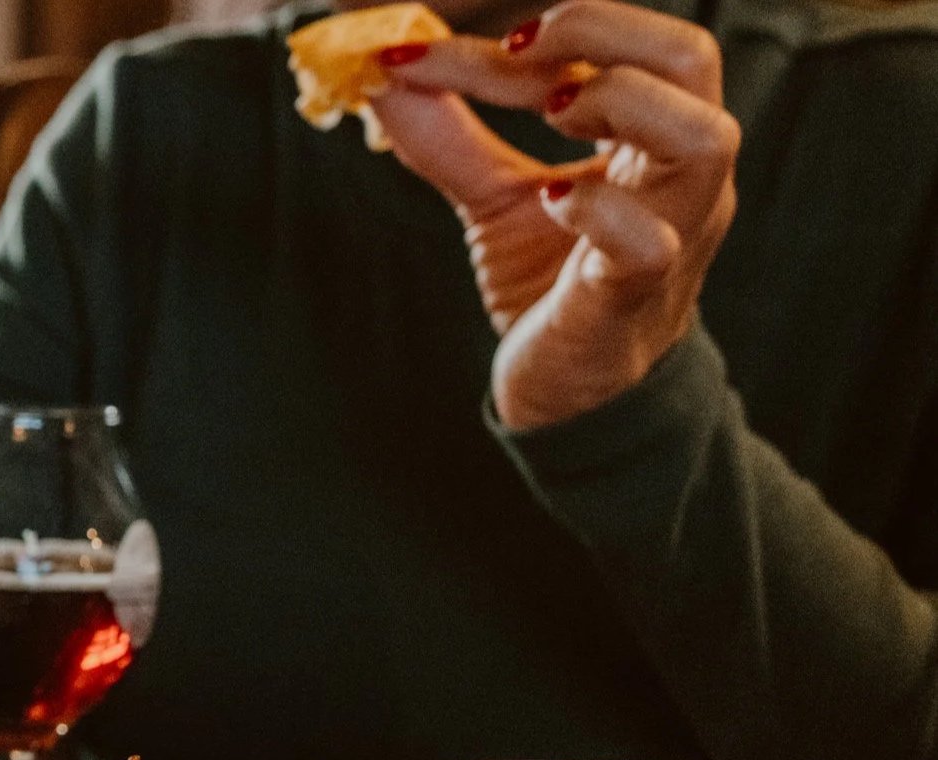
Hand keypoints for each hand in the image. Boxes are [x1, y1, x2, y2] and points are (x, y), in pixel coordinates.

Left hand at [371, 1, 739, 429]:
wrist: (568, 396)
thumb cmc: (550, 282)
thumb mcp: (495, 196)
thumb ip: (446, 136)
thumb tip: (384, 72)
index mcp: (654, 137)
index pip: (622, 48)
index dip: (537, 29)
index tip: (427, 42)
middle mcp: (680, 175)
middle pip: (690, 60)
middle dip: (600, 31)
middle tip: (515, 50)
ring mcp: (672, 234)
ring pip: (704, 139)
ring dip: (617, 104)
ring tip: (548, 116)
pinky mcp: (631, 297)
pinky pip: (647, 243)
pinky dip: (594, 210)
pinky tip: (547, 201)